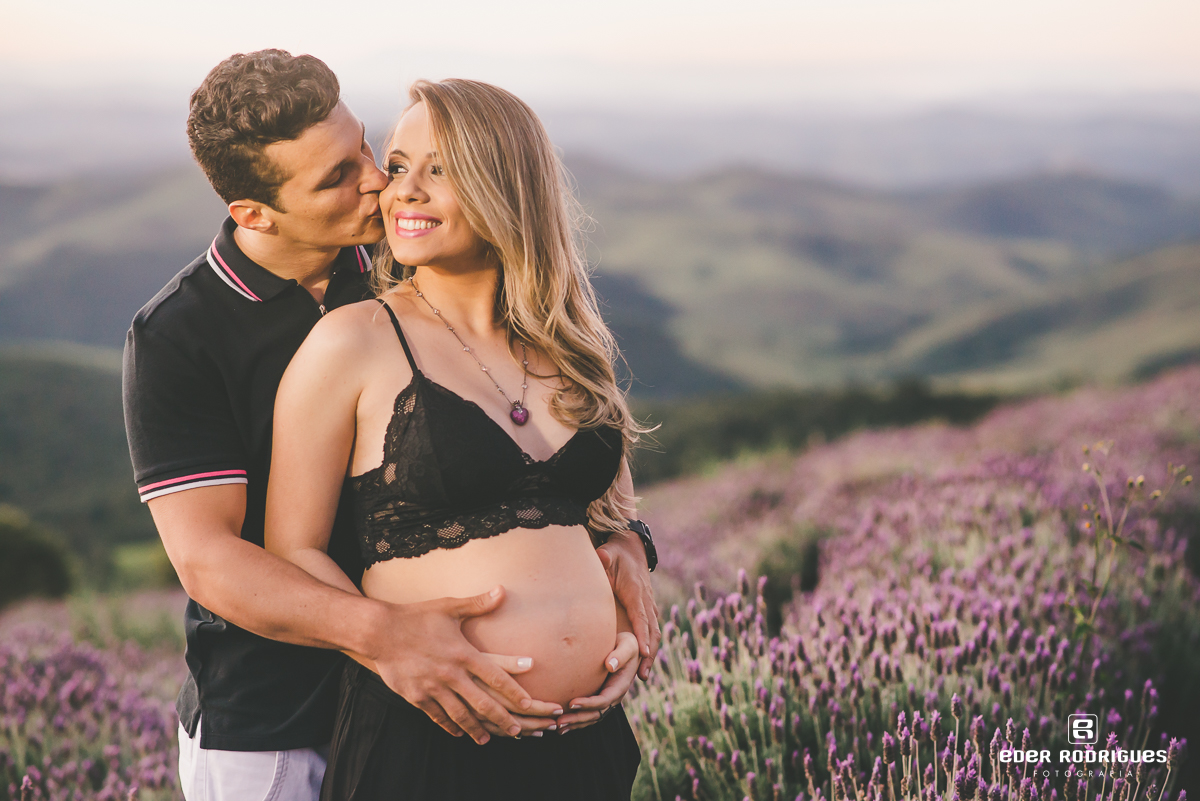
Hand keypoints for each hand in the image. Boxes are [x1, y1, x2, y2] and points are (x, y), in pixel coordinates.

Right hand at [367, 585, 562, 744]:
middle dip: (502, 719)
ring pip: (460, 715)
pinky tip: (459, 732)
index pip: (496, 677)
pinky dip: (450, 726)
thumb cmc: (417, 616)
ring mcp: (433, 688)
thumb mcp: (449, 607)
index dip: (514, 692)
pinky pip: (437, 716)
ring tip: (488, 739)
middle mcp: (451, 674)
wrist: (380, 631)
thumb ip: (478, 603)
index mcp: (463, 653)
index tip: (529, 704)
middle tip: (517, 731)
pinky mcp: (416, 697)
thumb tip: (502, 590)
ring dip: (476, 729)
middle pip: (482, 703)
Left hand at [556, 631, 638, 732]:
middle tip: (559, 722)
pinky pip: (589, 713)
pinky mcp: (600, 698)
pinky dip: (576, 721)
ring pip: (591, 717)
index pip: (604, 700)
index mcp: (620, 686)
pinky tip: (563, 724)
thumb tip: (610, 665)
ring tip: (558, 727)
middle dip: (578, 719)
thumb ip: (620, 654)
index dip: (588, 704)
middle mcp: (614, 697)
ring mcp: (607, 699)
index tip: (571, 703)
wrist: (628, 646)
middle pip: (596, 714)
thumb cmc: (626, 643)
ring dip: (575, 724)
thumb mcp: (628, 645)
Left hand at [597, 530, 660, 679]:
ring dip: (651, 654)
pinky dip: (650, 647)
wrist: (632, 549)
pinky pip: (651, 630)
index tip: (643, 652)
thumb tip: (601, 556)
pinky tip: (643, 664)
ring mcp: (649, 605)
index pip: (640, 616)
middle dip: (649, 652)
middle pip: (651, 630)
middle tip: (642, 674)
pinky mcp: (647, 609)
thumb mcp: (609, 553)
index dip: (642, 634)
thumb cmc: (616, 554)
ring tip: (642, 676)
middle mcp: (646, 601)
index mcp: (636, 591)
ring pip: (654, 632)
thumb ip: (605, 557)